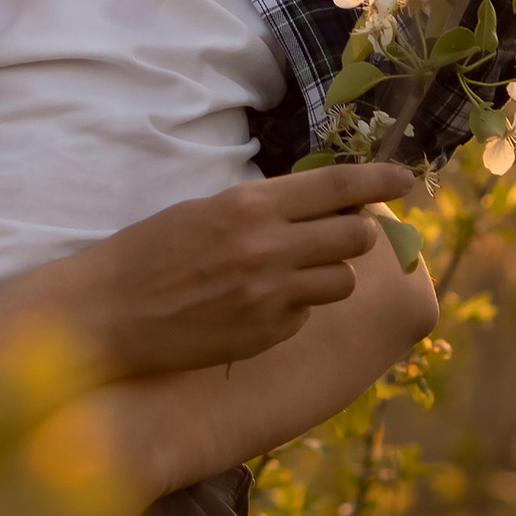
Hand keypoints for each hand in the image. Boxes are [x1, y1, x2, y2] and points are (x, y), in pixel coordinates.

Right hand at [60, 163, 416, 380]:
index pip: (339, 187)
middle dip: (355, 234)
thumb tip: (320, 204)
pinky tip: (253, 306)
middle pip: (356, 236)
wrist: (109, 313)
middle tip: (337, 234)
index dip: (381, 182)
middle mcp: (269, 248)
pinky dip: (293, 309)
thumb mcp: (207, 210)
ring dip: (327, 274)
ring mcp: (271, 296)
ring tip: (289, 274)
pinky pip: (306, 315)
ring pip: (341, 280)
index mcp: (251, 206)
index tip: (406, 181)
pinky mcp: (267, 334)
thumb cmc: (150, 253)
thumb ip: (264, 208)